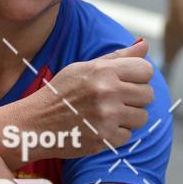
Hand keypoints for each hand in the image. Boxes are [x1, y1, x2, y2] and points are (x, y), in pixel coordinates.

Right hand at [36, 38, 154, 155]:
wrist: (35, 123)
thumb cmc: (60, 93)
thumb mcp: (83, 68)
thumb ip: (116, 58)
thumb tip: (145, 45)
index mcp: (103, 70)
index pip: (146, 70)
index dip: (138, 77)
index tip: (126, 83)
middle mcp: (107, 91)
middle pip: (148, 94)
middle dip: (135, 99)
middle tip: (115, 101)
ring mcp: (107, 116)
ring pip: (142, 117)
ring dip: (128, 118)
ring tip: (107, 115)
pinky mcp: (105, 138)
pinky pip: (128, 136)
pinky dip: (115, 135)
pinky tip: (98, 128)